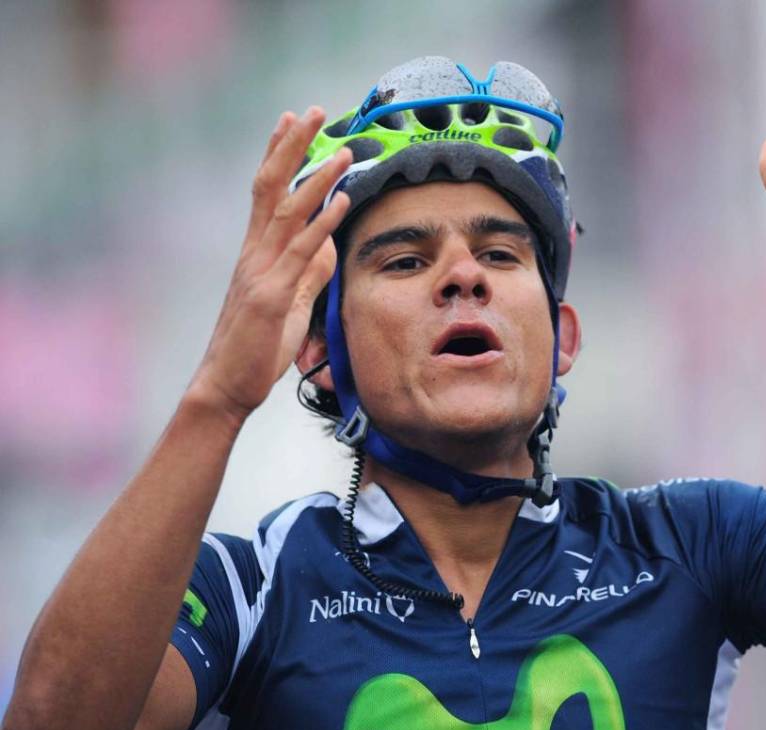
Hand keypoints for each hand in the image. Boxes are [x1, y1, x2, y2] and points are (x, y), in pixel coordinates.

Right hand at [186, 107, 351, 422]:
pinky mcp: (270, 297)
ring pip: (288, 213)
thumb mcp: (290, 303)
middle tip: (312, 111)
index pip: (266, 192)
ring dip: (317, 178)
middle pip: (271, 187)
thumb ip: (308, 273)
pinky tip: (342, 201)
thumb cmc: (256, 348)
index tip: (291, 120)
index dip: (278, 154)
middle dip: (292, 146)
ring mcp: (261, 273)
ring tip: (342, 150)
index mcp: (256, 253)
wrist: (226, 386)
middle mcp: (254, 254)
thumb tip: (327, 245)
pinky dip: (323, 223)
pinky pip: (300, 253)